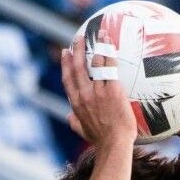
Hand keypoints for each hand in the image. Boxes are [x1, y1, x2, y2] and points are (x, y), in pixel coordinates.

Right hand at [61, 31, 136, 148]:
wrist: (113, 145)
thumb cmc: (101, 140)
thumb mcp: (83, 131)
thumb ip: (75, 122)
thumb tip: (68, 117)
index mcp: (76, 104)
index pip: (68, 80)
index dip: (65, 65)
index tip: (65, 53)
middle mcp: (84, 95)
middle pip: (77, 67)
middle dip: (77, 50)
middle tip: (78, 38)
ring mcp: (98, 92)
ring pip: (94, 64)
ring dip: (96, 47)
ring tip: (101, 34)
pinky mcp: (112, 91)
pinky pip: (110, 68)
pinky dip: (109, 55)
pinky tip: (111, 45)